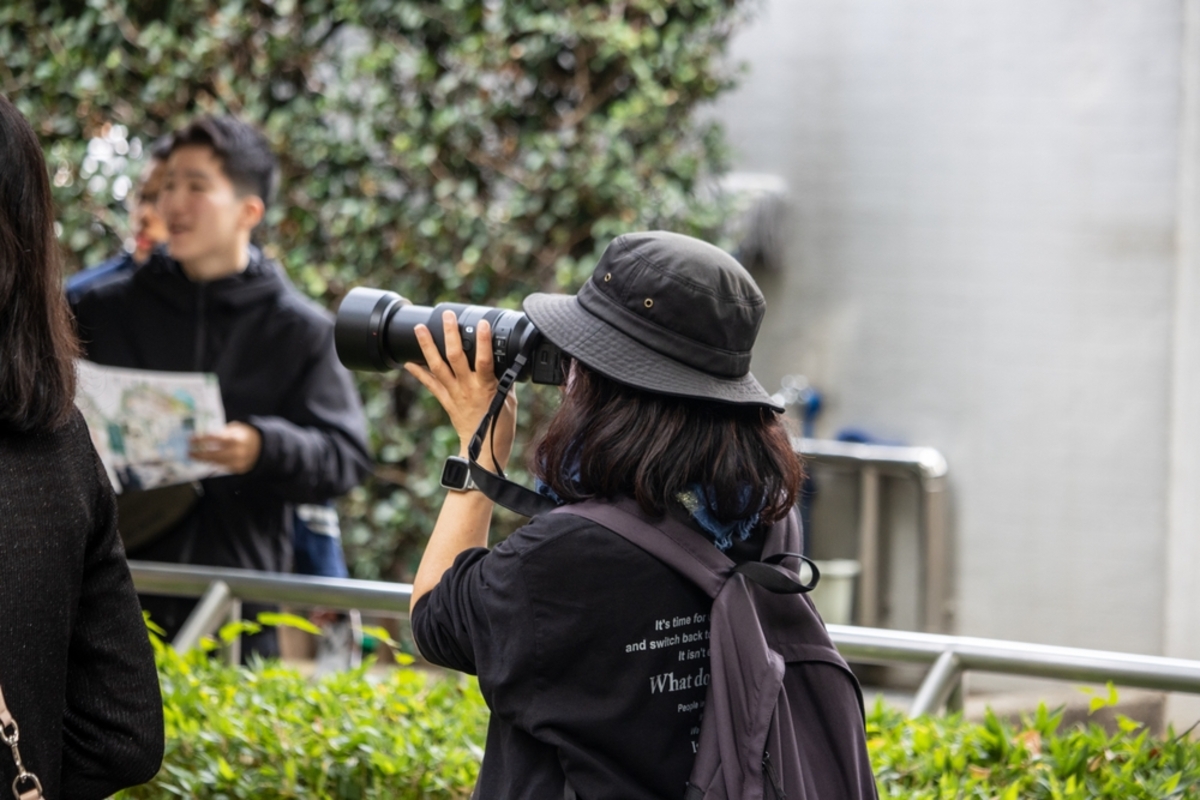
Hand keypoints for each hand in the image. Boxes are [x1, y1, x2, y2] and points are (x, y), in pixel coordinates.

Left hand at [190, 421, 262, 473]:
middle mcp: (237, 452)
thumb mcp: (235, 428)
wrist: (262, 446)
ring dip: (204, 460)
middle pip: (214, 455)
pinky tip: (207, 460)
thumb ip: (221, 432)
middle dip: (200, 455)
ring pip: (217, 463)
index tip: (190, 439)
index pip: (214, 439)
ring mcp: (238, 463)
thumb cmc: (244, 435)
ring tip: (195, 456)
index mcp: (235, 439)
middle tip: (189, 453)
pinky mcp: (238, 469)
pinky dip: (214, 463)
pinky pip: (222, 467)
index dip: (201, 440)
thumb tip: (203, 435)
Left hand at [404, 310, 516, 471]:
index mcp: (486, 387)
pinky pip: (430, 385)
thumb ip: (505, 380)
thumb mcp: (510, 401)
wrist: (483, 452)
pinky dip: (418, 373)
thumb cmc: (500, 428)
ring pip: (438, 367)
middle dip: (450, 334)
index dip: (483, 342)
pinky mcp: (446, 401)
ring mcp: (454, 394)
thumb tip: (507, 362)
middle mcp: (467, 388)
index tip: (482, 323)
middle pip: (455, 357)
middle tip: (446, 316)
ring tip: (419, 329)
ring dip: (427, 347)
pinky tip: (408, 361)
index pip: (484, 360)